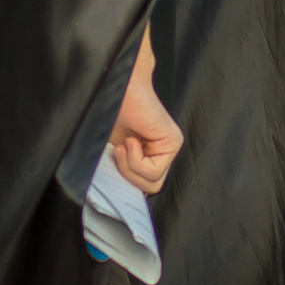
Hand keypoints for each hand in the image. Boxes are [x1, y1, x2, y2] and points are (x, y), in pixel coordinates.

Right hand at [109, 34, 182, 194]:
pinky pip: (153, 171)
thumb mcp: (112, 150)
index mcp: (152, 154)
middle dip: (128, 177)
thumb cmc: (111, 114)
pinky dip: (134, 160)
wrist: (118, 88)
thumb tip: (116, 196)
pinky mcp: (173, 143)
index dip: (125, 182)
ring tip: (122, 145)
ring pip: (152, 183)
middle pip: (150, 187)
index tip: (111, 164)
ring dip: (130, 168)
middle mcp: (165, 152)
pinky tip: (131, 141)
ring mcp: (171, 147)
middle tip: (117, 154)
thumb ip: (120, 170)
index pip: (144, 185)